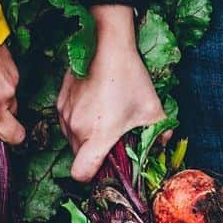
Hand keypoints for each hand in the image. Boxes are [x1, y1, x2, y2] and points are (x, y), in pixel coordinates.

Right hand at [56, 5, 166, 182]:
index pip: (81, 174)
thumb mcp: (153, 110)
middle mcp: (76, 129)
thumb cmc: (130, 78)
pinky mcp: (59, 102)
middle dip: (94, 156)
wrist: (107, 45)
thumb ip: (160, 135)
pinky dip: (78, 123)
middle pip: (79, 158)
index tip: (105, 168)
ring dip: (86, 139)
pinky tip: (95, 107)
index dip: (92, 177)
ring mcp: (65, 115)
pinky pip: (67, 123)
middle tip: (113, 142)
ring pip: (72, 140)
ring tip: (105, 121)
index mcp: (98, 136)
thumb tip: (163, 149)